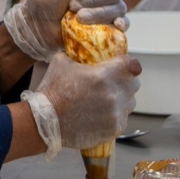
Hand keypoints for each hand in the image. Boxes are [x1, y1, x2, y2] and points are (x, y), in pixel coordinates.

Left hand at [4, 0, 125, 61]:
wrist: (37, 24)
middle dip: (92, 0)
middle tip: (72, 5)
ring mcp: (106, 9)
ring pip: (118, 9)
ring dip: (98, 13)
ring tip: (78, 17)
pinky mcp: (106, 27)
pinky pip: (123, 24)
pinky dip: (123, 24)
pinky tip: (117, 25)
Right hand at [23, 52, 140, 156]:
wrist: (45, 121)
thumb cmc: (52, 90)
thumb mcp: (61, 61)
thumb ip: (77, 54)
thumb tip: (81, 49)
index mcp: (104, 75)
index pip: (131, 65)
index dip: (127, 63)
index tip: (123, 65)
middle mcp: (114, 94)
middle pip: (134, 84)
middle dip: (124, 81)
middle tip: (111, 82)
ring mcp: (116, 114)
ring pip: (130, 102)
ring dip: (121, 99)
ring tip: (104, 100)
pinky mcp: (114, 129)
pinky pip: (123, 118)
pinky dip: (115, 115)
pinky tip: (100, 114)